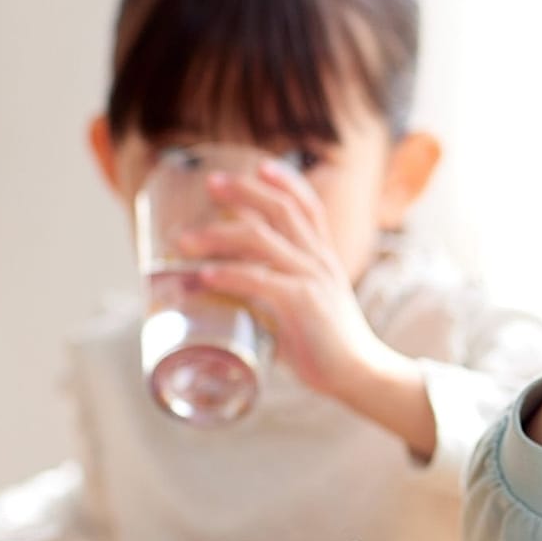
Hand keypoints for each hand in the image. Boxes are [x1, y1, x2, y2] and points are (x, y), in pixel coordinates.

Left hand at [179, 162, 395, 399]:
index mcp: (325, 259)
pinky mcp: (302, 303)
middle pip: (282, 210)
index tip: (260, 167)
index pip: (310, 208)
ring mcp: (312, 279)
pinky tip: (202, 276)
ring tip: (182, 241)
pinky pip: (259, 280)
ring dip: (217, 236)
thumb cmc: (327, 347)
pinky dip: (227, 275)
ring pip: (261, 240)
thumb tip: (229, 300)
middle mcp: (319, 261)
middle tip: (211, 183)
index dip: (287, 183)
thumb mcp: (306, 309)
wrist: (359, 374)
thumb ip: (273, 297)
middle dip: (244, 192)